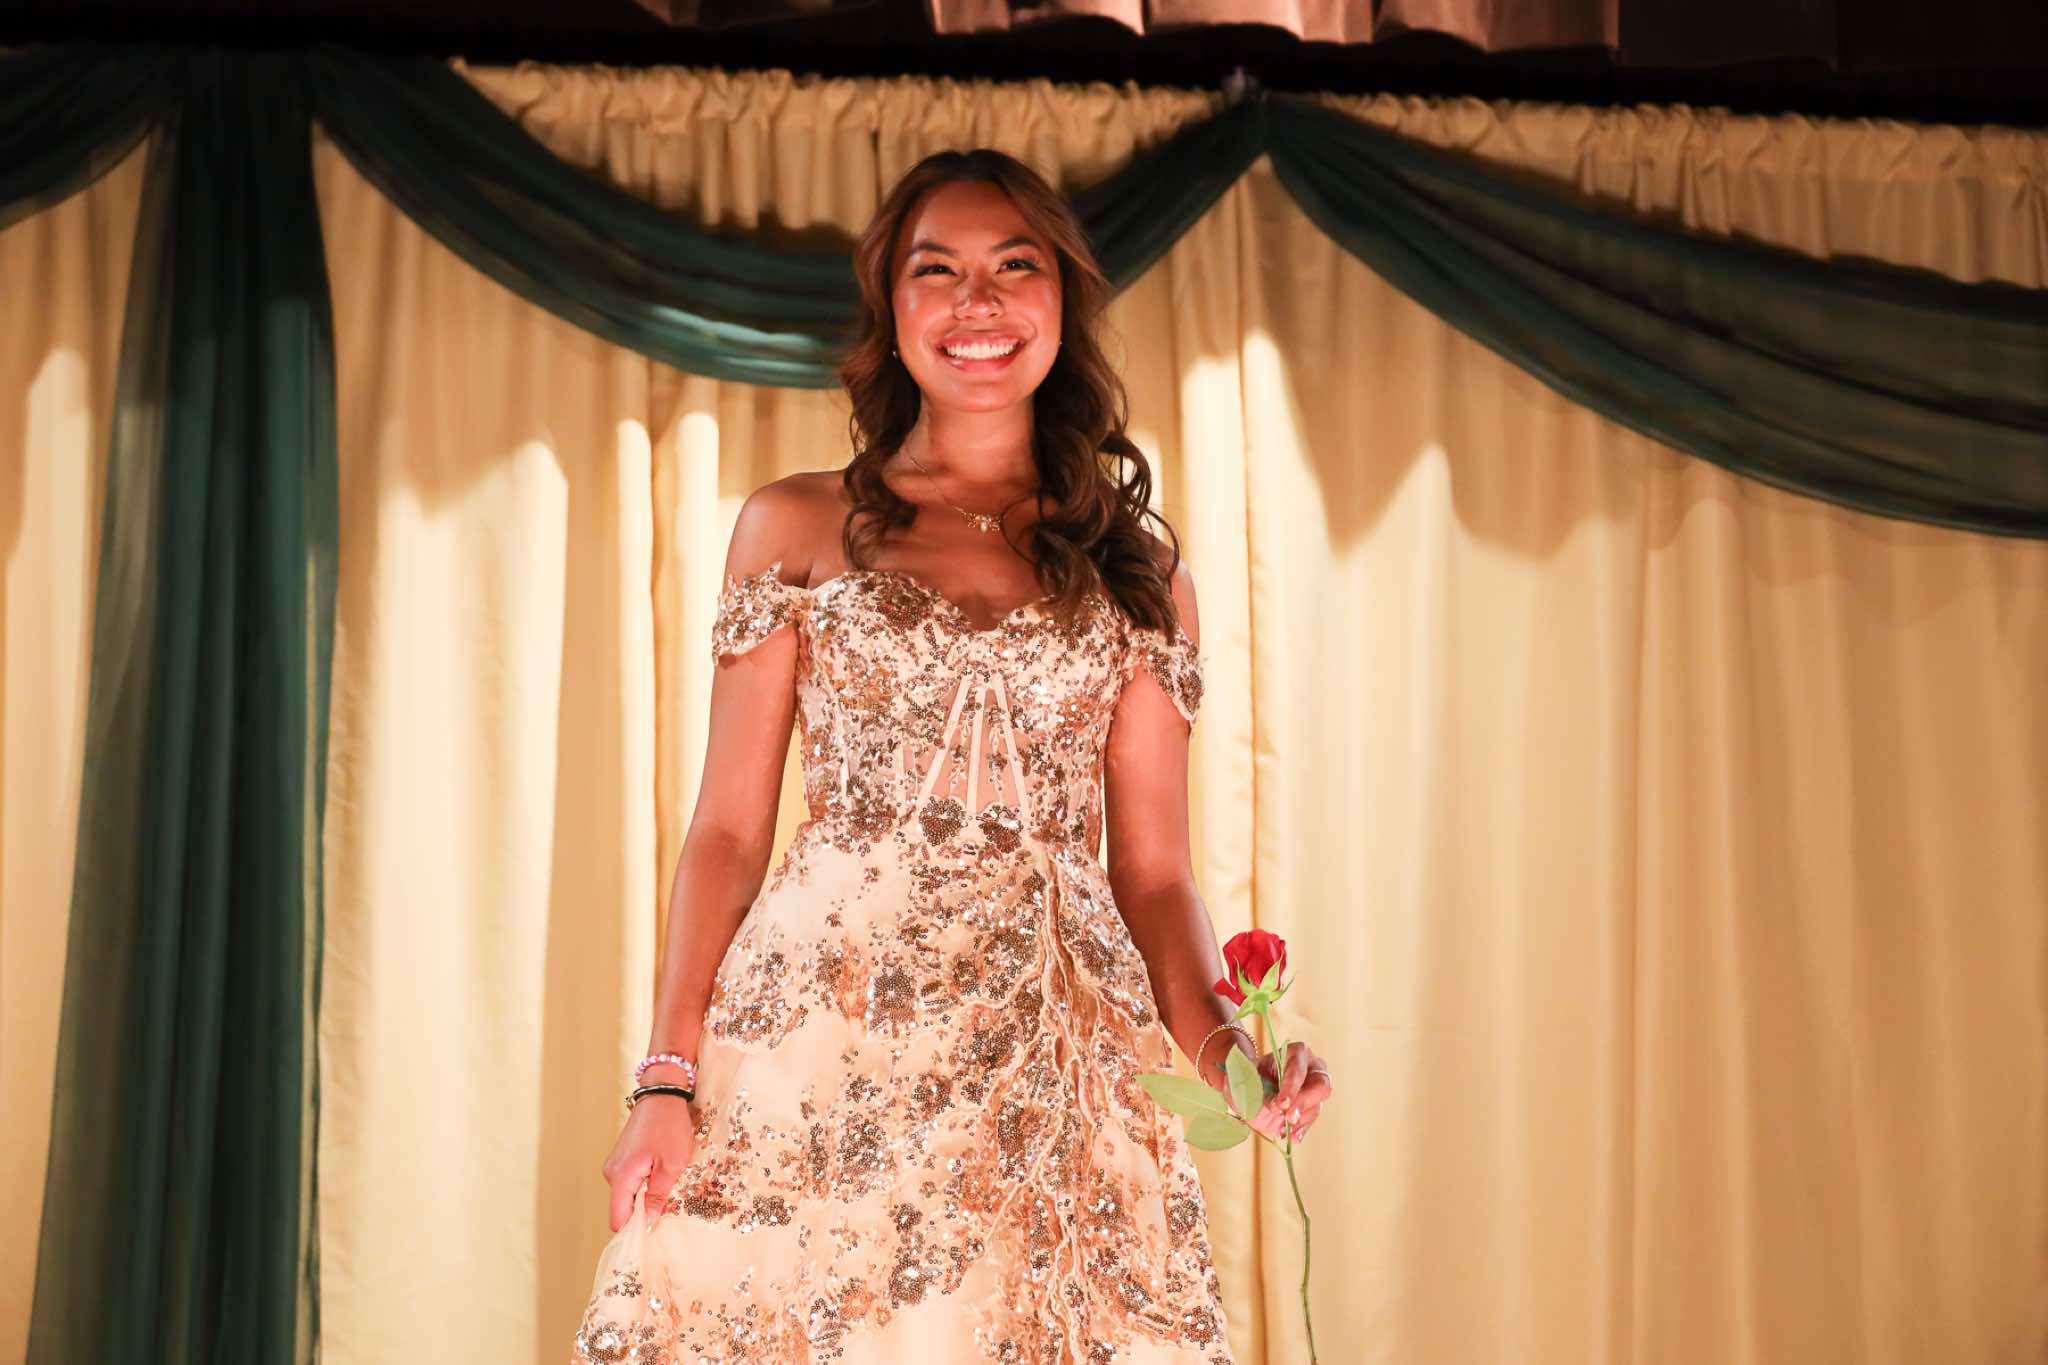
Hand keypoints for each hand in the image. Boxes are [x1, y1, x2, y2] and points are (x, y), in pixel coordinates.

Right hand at [601, 1091, 697, 1232]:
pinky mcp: (621, 1159)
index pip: (618, 1219)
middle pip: (623, 1209)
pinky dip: (643, 1185)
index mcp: (622, 1177)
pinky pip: (629, 1182)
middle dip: (643, 1213)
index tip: (653, 1235)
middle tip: (668, 1209)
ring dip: (645, 1197)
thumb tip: (647, 1223)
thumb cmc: (669, 1127)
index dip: (634, 1231)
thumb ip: (658, 1196)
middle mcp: (612, 1173)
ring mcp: (615, 1165)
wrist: (662, 1094)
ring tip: (667, 1187)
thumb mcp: (672, 1165)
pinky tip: (660, 1175)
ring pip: (627, 1195)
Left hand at [1246, 1040, 1331, 1144]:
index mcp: (1295, 1053)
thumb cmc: (1247, 1078)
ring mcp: (1314, 1089)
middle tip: (1288, 1117)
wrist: (1246, 1089)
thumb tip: (1277, 1107)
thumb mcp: (1247, 1081)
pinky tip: (1292, 1136)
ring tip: (1284, 1129)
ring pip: (1317, 1105)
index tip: (1280, 1103)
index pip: (1299, 1068)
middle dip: (1304, 1102)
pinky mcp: (1311, 1107)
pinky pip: (1311, 1119)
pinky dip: (1301, 1129)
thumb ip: (1261, 1090)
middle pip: (1321, 1084)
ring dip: (1301, 1119)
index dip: (1291, 1086)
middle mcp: (1311, 1068)